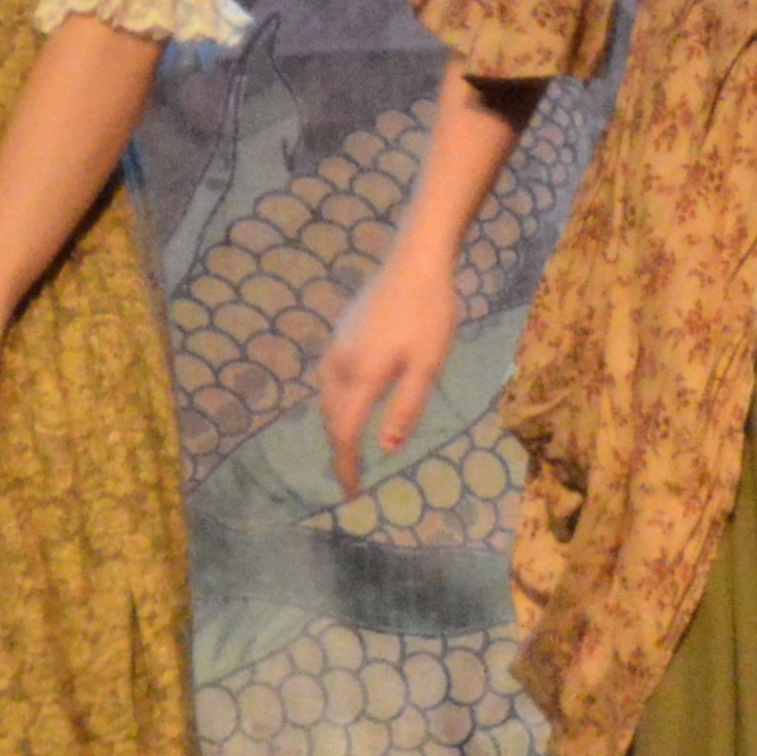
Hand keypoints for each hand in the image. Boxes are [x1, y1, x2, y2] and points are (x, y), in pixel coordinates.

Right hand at [318, 248, 458, 494]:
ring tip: (351, 446)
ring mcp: (336, 346)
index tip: (352, 494)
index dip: (346, 467)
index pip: (344, 434)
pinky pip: (330, 380)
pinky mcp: (339, 333)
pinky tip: (352, 402)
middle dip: (339, 450)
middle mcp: (339, 364)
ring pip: (327, 399)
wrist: (415, 261)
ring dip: (336, 426)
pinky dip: (336, 402)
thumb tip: (386, 449)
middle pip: (331, 420)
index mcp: (361, 376)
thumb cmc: (430, 314)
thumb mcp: (428, 366)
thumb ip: (405, 408)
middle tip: (354, 476)